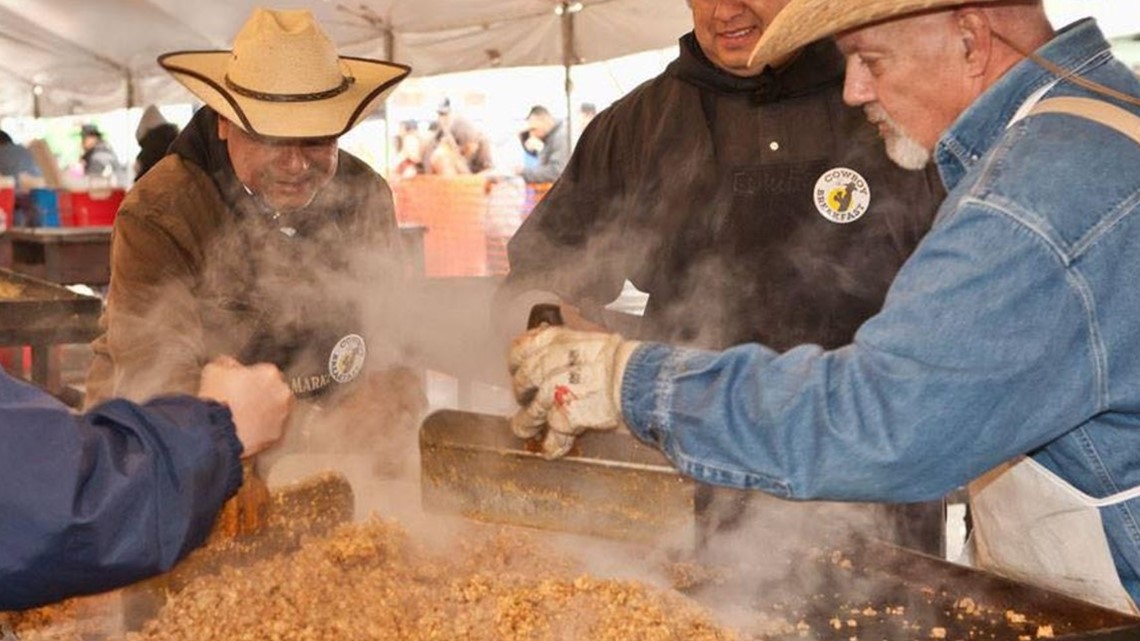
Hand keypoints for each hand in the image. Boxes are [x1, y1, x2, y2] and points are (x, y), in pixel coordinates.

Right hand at [198, 356, 292, 457]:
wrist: (216, 432)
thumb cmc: (216, 399)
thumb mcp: (213, 371)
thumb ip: (226, 364)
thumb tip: (229, 364)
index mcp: (269, 373)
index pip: (264, 372)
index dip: (251, 379)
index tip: (240, 386)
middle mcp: (282, 393)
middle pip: (274, 390)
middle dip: (261, 394)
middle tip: (242, 402)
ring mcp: (282, 415)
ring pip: (275, 410)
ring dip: (264, 411)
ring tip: (243, 417)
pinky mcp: (277, 434)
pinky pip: (271, 428)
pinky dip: (262, 429)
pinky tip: (246, 429)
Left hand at [508, 326, 637, 458]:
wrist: (640, 379)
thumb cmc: (624, 359)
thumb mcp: (592, 338)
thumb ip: (570, 340)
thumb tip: (560, 330)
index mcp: (557, 341)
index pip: (521, 349)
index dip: (516, 362)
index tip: (516, 368)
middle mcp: (551, 364)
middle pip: (523, 380)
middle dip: (521, 392)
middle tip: (524, 398)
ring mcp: (556, 391)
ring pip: (532, 410)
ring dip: (526, 422)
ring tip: (524, 428)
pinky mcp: (566, 416)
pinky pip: (554, 435)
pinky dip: (552, 445)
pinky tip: (550, 450)